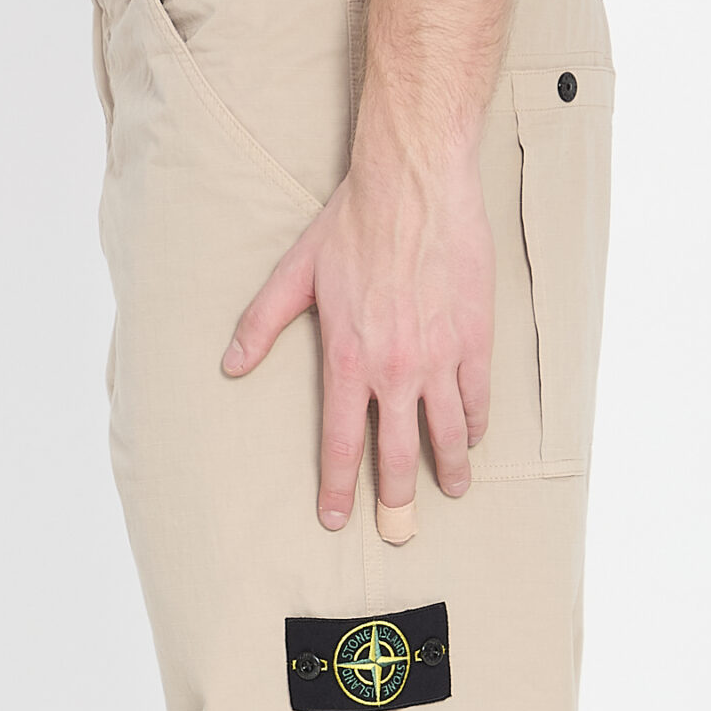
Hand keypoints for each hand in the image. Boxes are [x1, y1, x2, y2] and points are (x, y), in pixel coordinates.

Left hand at [221, 125, 494, 533]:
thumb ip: (262, 323)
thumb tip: (232, 364)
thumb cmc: (354, 222)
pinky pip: (477, 398)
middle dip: (399, 499)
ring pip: (448, 434)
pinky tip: (473, 436)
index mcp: (349, 361)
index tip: (336, 519)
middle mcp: (395, 371)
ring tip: (451, 489)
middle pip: (400, 454)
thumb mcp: (295, 272)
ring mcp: (439, 357)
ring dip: (450, 469)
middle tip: (399, 528)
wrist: (414, 183)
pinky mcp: (474, 339)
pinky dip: (475, 423)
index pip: (343, 444)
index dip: (338, 488)